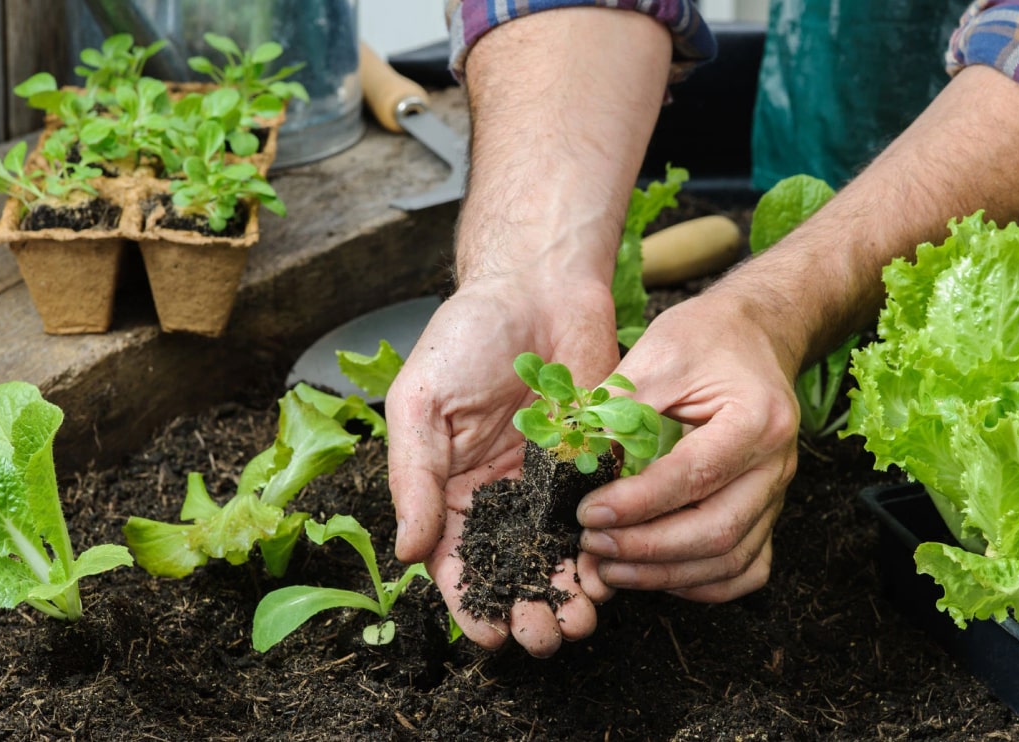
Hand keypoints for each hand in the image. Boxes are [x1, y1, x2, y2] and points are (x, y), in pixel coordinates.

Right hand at [385, 275, 618, 655]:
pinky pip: (599, 520)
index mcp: (450, 487)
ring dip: (567, 595)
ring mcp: (549, 484)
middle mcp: (500, 495)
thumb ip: (415, 478)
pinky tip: (609, 577)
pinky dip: (603, 553)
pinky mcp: (593, 465)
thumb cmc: (466, 335)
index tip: (488, 636)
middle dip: (525, 611)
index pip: (455, 562)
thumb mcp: (421, 404)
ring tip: (579, 623)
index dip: (469, 604)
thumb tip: (409, 553)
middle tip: (543, 638)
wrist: (539, 284)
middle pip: (511, 571)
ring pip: (558, 557)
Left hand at [575, 287, 799, 601]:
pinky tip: (657, 576)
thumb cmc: (706, 337)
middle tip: (592, 545)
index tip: (587, 513)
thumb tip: (574, 462)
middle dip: (647, 549)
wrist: (755, 334)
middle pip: (718, 531)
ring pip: (731, 559)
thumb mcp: (659, 354)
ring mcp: (777, 492)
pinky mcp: (768, 510)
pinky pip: (748, 567)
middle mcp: (776, 463)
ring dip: (666, 574)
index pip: (694, 476)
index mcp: (755, 419)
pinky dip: (704, 584)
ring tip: (610, 568)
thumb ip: (619, 408)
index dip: (637, 503)